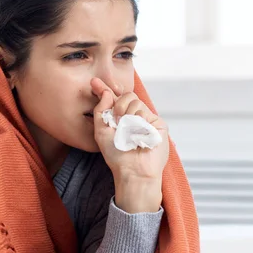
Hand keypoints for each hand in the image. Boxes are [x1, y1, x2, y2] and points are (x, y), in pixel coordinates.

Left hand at [91, 77, 169, 212]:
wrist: (132, 170)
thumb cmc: (116, 155)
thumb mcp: (100, 131)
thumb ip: (101, 110)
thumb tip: (105, 92)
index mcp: (120, 117)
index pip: (113, 98)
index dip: (104, 89)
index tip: (94, 82)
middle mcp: (134, 116)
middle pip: (127, 95)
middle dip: (118, 104)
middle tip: (117, 120)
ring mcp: (147, 119)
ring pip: (135, 101)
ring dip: (127, 114)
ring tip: (127, 131)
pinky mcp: (158, 124)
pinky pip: (145, 112)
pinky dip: (138, 122)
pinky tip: (138, 134)